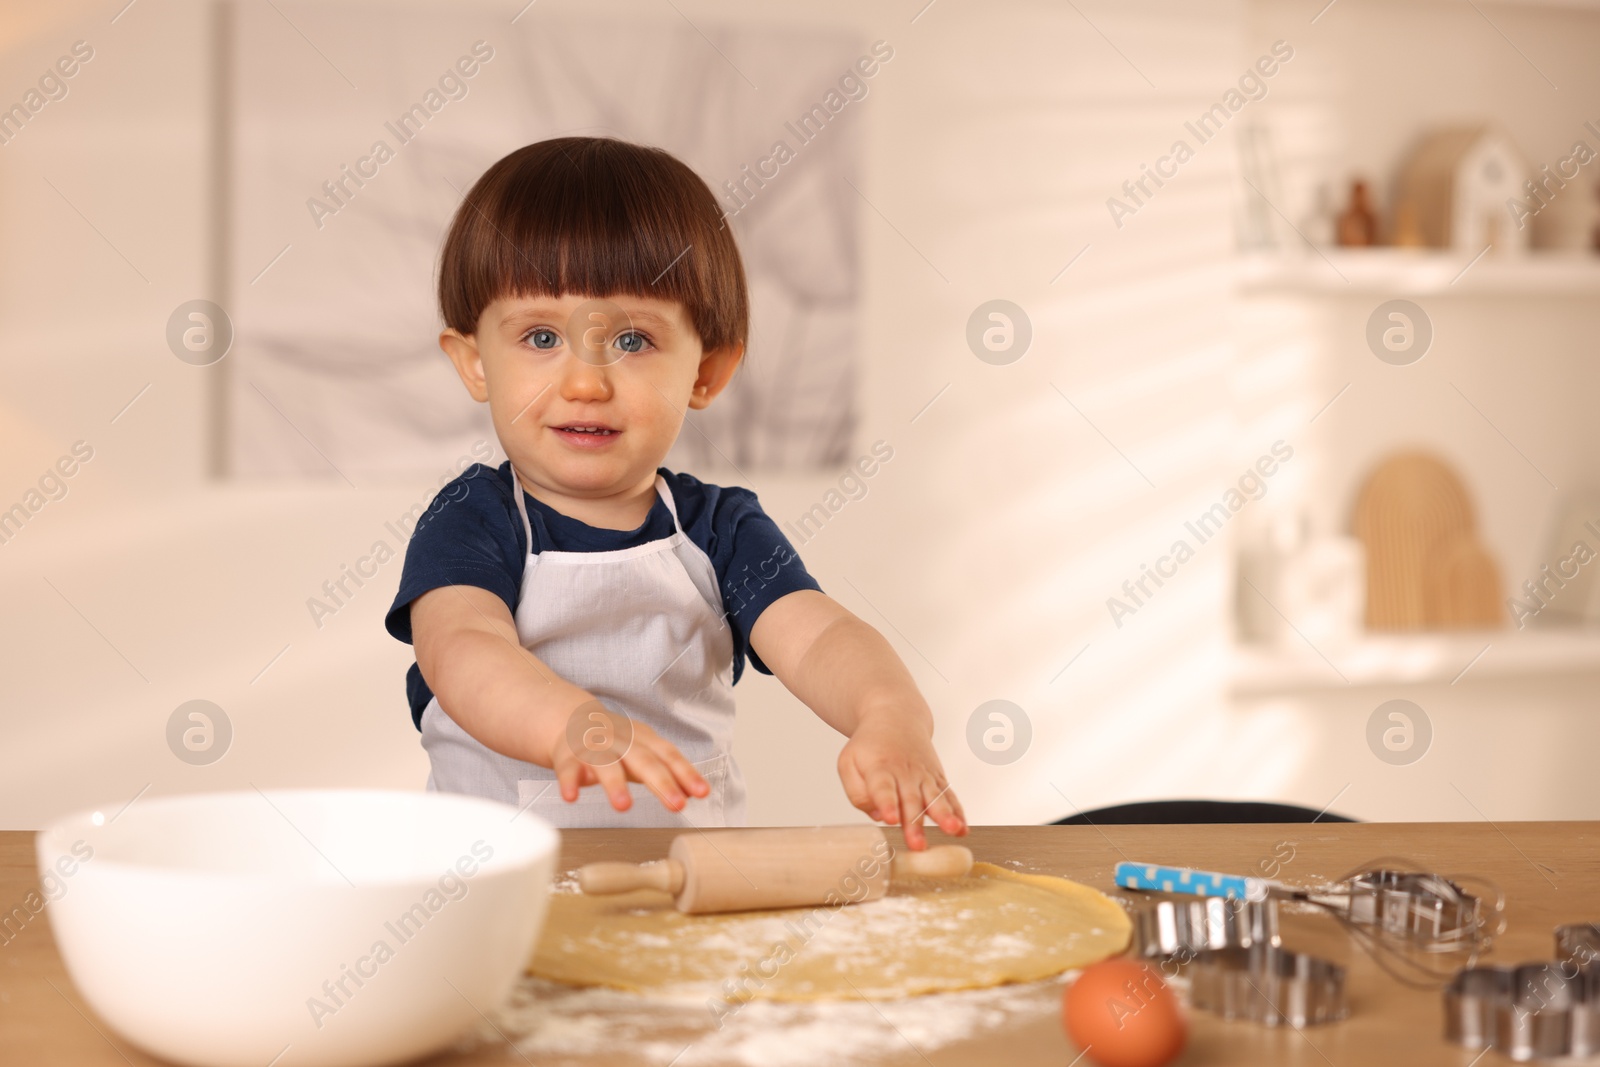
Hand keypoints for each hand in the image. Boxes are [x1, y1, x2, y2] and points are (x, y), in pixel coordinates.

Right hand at [551, 718, 709, 812]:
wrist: (572, 721)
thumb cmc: (615, 744)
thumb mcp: (644, 754)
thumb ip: (668, 772)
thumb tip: (696, 792)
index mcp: (643, 740)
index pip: (668, 755)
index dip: (686, 773)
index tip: (702, 793)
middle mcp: (621, 741)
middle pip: (643, 760)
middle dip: (661, 783)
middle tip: (676, 805)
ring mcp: (594, 747)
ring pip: (605, 763)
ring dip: (614, 783)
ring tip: (623, 806)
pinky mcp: (568, 756)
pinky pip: (568, 770)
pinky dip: (569, 782)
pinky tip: (572, 797)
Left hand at [837, 709, 966, 849]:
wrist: (896, 717)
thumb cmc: (869, 746)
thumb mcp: (848, 763)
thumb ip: (857, 793)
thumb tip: (879, 816)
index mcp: (879, 768)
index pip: (883, 788)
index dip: (887, 803)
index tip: (890, 818)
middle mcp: (905, 772)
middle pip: (911, 799)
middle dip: (915, 823)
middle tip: (917, 845)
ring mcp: (924, 775)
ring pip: (935, 797)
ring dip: (945, 815)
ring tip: (953, 830)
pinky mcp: (937, 779)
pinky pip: (949, 796)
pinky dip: (957, 812)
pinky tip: (962, 828)